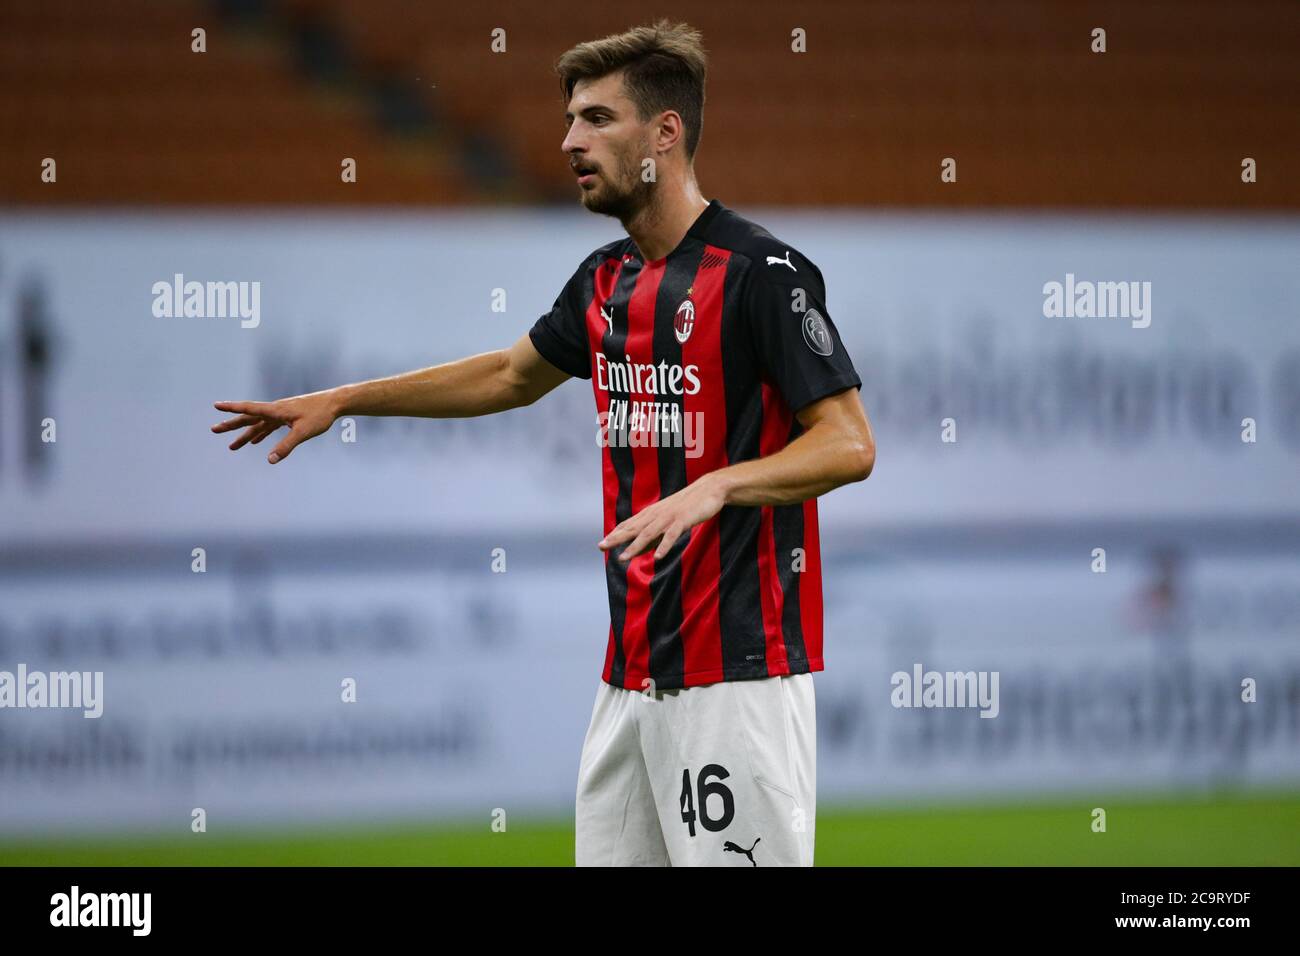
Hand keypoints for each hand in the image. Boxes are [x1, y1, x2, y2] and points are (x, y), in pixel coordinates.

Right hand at [211, 390, 339, 463]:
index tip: (216, 406)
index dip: (232, 409)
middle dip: (231, 425)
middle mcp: (275, 410)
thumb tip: (270, 460)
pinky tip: (256, 443)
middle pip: (248, 418)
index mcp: (276, 410)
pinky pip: (270, 427)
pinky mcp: (288, 418)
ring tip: (232, 446)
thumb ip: (286, 446)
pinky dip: (261, 434)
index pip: (249, 409)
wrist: (334, 403)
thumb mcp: (303, 432)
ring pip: (258, 425)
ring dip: (245, 435)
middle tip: (214, 430)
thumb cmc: (320, 415)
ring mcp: (281, 414)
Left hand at [598, 473, 728, 562]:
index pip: (630, 525)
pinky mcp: (683, 520)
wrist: (709, 489)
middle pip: (633, 528)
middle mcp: (657, 514)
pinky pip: (672, 535)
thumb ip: (654, 534)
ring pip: (649, 533)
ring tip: (623, 558)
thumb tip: (639, 549)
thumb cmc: (688, 506)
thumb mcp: (668, 519)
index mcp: (652, 513)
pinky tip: (658, 557)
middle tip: (601, 546)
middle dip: (617, 538)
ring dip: (635, 546)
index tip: (602, 544)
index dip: (615, 534)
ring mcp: (669, 517)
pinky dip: (664, 545)